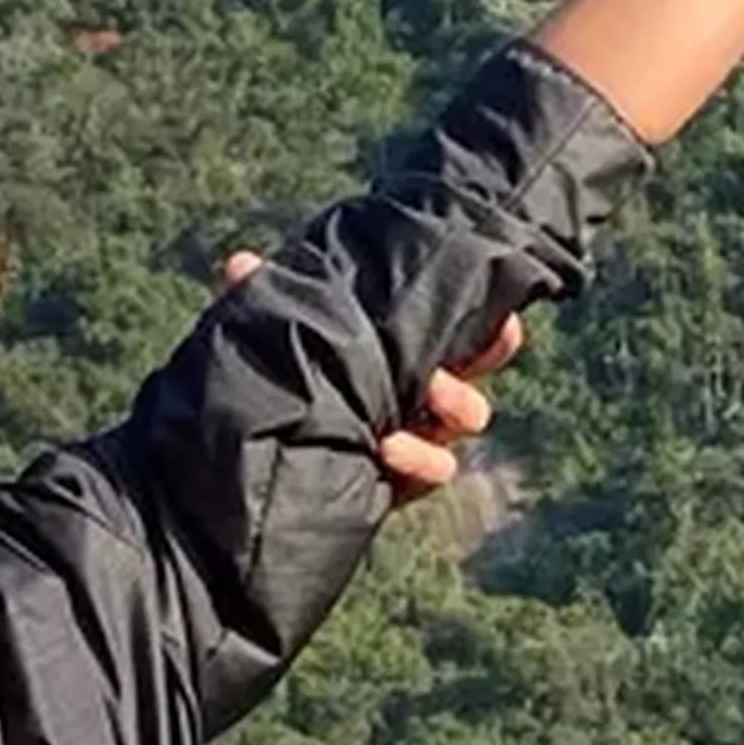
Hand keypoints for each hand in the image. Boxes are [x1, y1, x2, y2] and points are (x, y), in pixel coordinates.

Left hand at [220, 258, 522, 502]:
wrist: (245, 470)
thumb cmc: (267, 389)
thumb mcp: (265, 342)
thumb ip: (260, 304)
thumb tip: (241, 262)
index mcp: (393, 353)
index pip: (455, 331)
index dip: (488, 322)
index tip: (502, 311)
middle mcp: (413, 394)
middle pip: (478, 358)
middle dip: (486, 356)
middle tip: (464, 339)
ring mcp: (412, 439)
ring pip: (467, 418)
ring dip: (457, 402)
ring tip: (432, 391)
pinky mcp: (398, 482)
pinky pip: (436, 470)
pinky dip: (421, 457)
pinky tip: (389, 447)